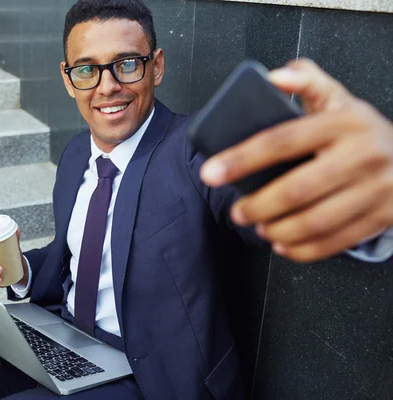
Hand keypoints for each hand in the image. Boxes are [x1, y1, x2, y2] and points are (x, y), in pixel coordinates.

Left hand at [200, 58, 392, 261]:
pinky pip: (336, 241)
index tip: (212, 172)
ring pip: (315, 221)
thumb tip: (273, 76)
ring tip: (259, 227)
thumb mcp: (338, 99)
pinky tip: (283, 244)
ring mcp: (376, 189)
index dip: (242, 158)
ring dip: (277, 231)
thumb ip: (307, 81)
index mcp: (344, 122)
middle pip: (296, 189)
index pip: (282, 141)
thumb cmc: (361, 131)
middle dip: (257, 206)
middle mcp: (362, 155)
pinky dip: (303, 250)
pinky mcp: (382, 217)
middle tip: (238, 211)